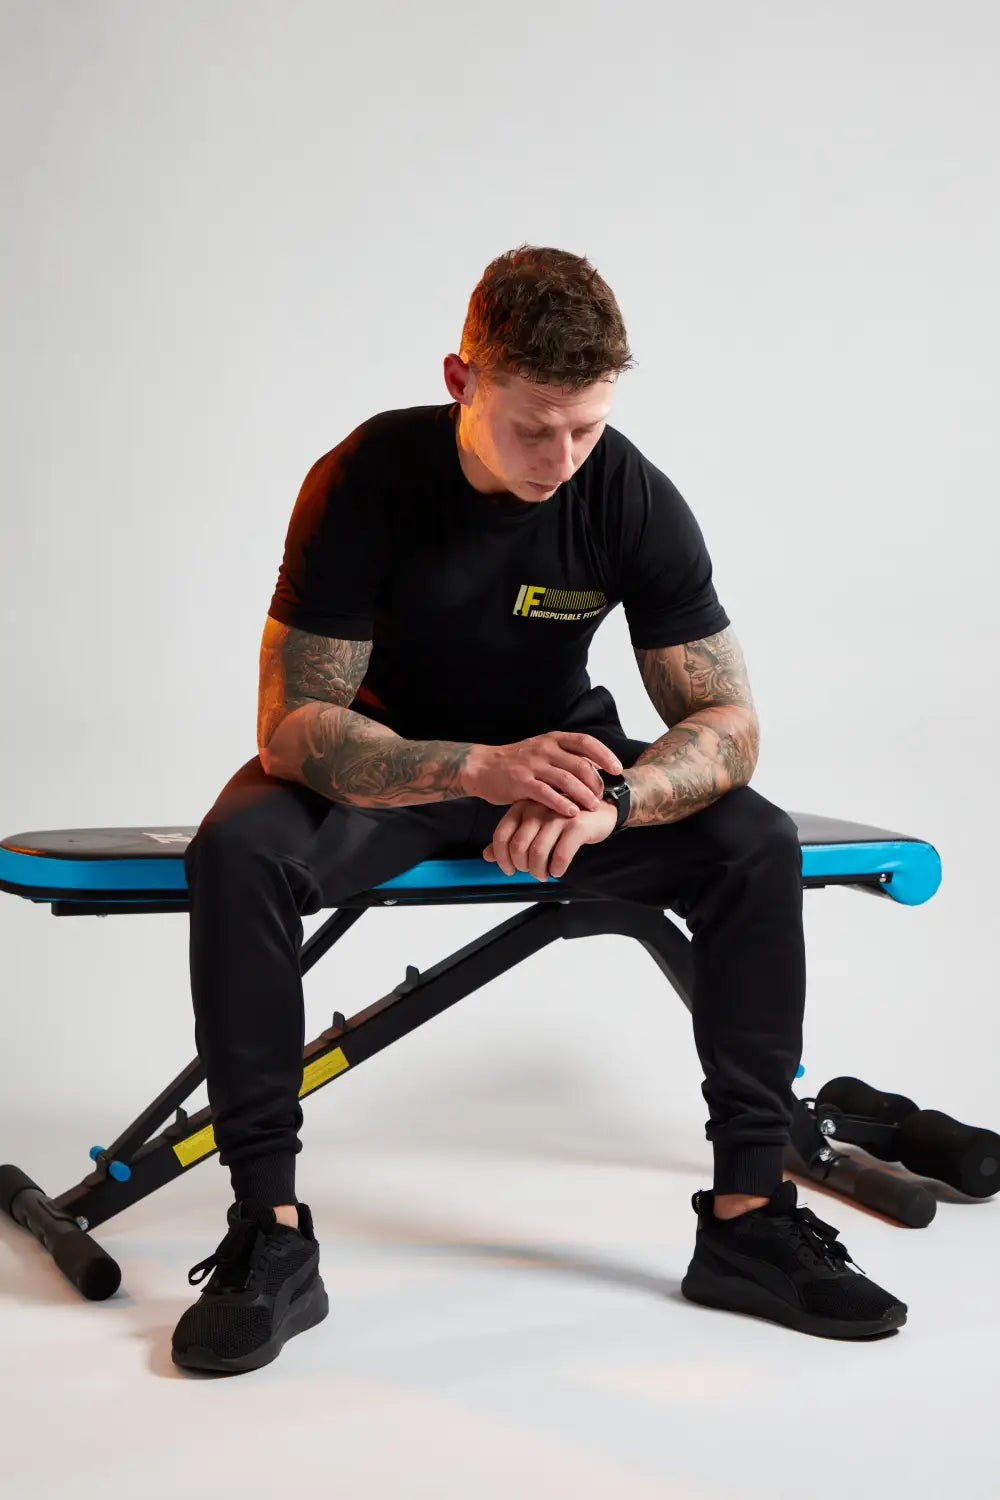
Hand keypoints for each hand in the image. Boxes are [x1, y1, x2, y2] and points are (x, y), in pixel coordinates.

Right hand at [460, 733, 622, 816]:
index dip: (604, 755)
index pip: (585, 742)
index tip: (617, 769)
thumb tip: (594, 766)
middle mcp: (544, 749)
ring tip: (593, 807)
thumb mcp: (541, 751)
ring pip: (567, 780)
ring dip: (584, 795)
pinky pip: (546, 794)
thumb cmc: (516, 762)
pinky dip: (562, 804)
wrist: (482, 767)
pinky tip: (572, 813)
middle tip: (602, 797)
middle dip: (596, 782)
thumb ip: (564, 757)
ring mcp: (532, 765)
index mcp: (552, 739)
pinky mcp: (521, 782)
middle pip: (580, 764)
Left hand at [483, 797, 617, 880]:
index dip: (502, 858)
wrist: (601, 809)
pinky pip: (560, 856)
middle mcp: (537, 808)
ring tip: (545, 873)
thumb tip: (487, 856)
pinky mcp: (577, 825)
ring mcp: (557, 816)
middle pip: (518, 847)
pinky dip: (557, 869)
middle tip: (533, 872)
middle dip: (523, 867)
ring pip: (537, 854)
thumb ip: (511, 839)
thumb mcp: (534, 825)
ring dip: (539, 872)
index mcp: (522, 807)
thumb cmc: (563, 820)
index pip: (501, 836)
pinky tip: (558, 870)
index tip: (510, 870)